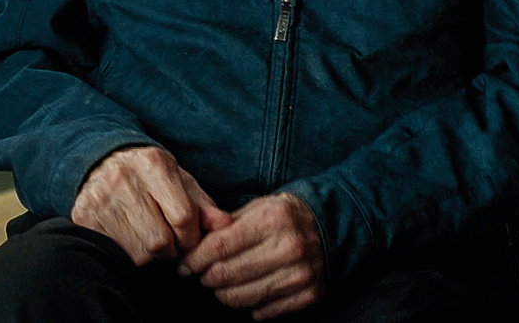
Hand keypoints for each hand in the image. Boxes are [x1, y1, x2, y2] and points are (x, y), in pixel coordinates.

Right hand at [72, 145, 229, 265]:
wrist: (101, 162)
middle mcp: (124, 179)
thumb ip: (203, 204)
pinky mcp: (83, 217)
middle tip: (169, 240)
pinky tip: (129, 237)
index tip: (190, 236)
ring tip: (148, 236)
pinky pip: (116, 253)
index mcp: (153, 164)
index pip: (183, 217)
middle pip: (160, 240)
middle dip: (171, 248)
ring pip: (139, 252)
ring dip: (150, 254)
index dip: (192, 236)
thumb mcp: (179, 180)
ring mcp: (100, 199)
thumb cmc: (149, 175)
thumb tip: (224, 225)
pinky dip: (128, 252)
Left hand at [182, 193, 322, 319]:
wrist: (333, 226)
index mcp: (272, 220)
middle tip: (200, 274)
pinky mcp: (307, 294)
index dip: (194, 259)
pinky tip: (248, 290)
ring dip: (222, 294)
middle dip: (205, 277)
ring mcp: (299, 274)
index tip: (184, 264)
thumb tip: (192, 241)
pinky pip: (263, 311)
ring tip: (221, 284)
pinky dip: (249, 305)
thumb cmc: (287, 216)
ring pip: (241, 297)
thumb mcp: (259, 206)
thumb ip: (225, 223)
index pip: (219, 247)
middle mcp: (288, 247)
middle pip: (226, 275)